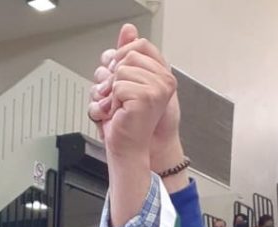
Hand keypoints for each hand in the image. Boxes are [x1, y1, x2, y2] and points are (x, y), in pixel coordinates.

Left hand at [88, 25, 175, 161]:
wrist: (129, 147)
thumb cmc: (127, 120)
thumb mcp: (126, 81)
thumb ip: (127, 55)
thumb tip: (128, 29)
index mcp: (162, 74)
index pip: (138, 45)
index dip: (122, 57)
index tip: (118, 75)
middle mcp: (164, 80)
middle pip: (127, 57)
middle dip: (115, 77)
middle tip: (119, 98)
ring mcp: (158, 88)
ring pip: (121, 72)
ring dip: (113, 92)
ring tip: (121, 107)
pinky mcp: (146, 97)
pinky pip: (117, 86)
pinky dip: (112, 102)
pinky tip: (121, 114)